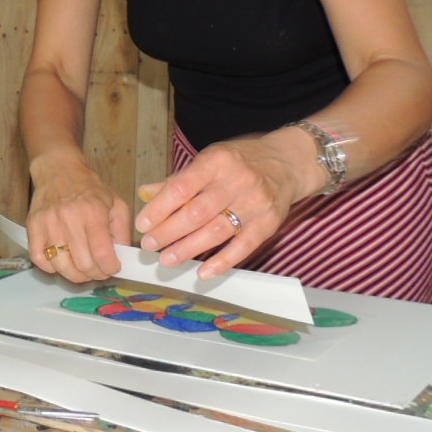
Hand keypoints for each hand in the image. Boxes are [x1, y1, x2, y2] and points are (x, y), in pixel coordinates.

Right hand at [26, 153, 131, 282]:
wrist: (58, 170)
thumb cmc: (88, 187)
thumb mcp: (116, 203)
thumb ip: (122, 231)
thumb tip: (122, 256)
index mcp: (92, 213)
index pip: (102, 254)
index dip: (110, 268)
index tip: (113, 267)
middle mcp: (69, 220)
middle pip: (83, 265)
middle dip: (96, 274)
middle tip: (100, 270)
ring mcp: (48, 225)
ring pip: (62, 267)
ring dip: (76, 275)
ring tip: (83, 269)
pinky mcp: (33, 228)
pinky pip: (40, 260)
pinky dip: (52, 268)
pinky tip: (63, 262)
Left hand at [134, 135, 303, 278]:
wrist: (288, 162)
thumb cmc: (242, 161)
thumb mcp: (210, 159)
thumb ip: (178, 180)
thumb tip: (145, 194)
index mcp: (216, 162)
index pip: (181, 188)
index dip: (159, 208)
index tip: (143, 224)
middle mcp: (236, 181)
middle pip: (197, 212)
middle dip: (169, 232)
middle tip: (150, 246)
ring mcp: (254, 203)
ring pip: (216, 231)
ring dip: (188, 249)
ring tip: (167, 260)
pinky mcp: (268, 223)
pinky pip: (243, 246)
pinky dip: (222, 262)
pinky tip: (203, 272)